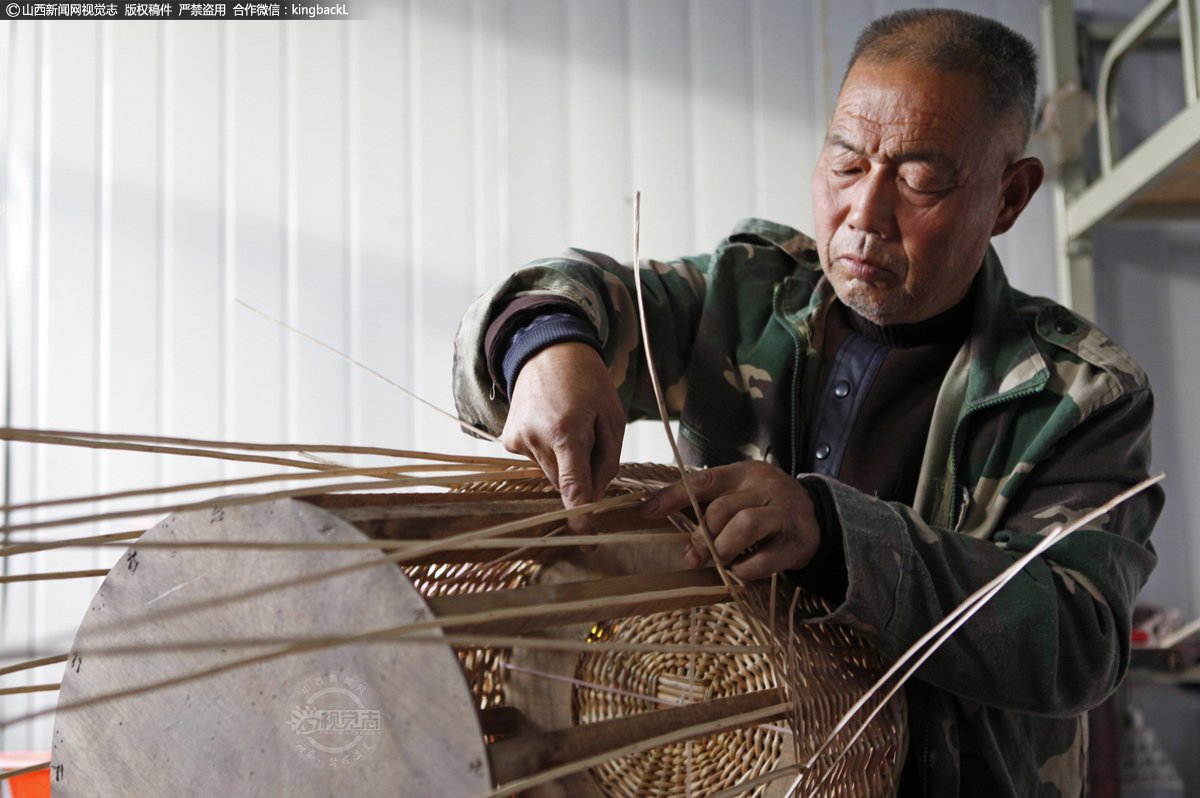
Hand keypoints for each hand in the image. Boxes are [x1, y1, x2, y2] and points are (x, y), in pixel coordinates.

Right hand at [502, 342, 624, 533]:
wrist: (547, 351)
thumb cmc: (588, 382)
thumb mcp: (612, 418)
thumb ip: (607, 461)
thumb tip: (596, 497)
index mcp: (567, 431)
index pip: (573, 487)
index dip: (581, 516)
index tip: (586, 540)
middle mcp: (536, 439)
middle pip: (564, 482)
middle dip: (581, 474)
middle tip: (591, 440)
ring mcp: (518, 440)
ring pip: (550, 473)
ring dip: (564, 461)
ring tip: (569, 426)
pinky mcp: (508, 440)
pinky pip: (536, 460)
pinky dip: (549, 452)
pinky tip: (551, 424)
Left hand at [641, 461, 820, 580]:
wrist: (817, 518)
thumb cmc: (765, 506)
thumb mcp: (740, 494)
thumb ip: (708, 504)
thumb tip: (662, 518)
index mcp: (743, 474)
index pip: (703, 481)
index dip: (673, 496)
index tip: (649, 512)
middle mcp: (764, 488)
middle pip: (723, 508)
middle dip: (701, 536)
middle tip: (692, 557)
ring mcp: (783, 513)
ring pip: (746, 525)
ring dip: (723, 549)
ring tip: (718, 563)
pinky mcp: (797, 542)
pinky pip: (766, 557)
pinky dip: (746, 568)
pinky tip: (739, 571)